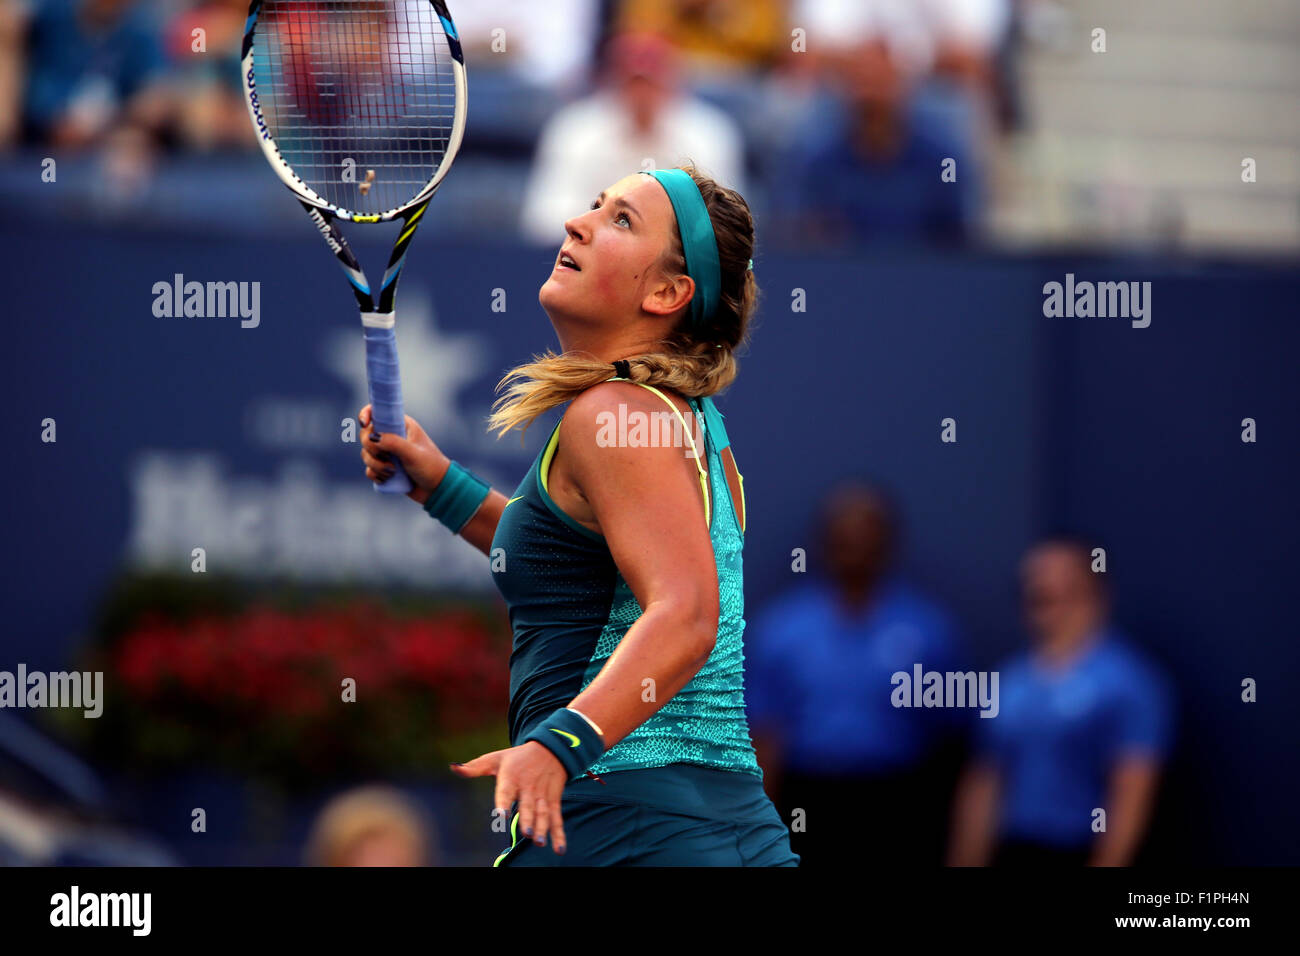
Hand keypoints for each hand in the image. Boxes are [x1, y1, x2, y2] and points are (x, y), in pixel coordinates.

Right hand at [358, 404, 449, 503]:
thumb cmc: (430, 466)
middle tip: (386, 456)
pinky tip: (388, 479)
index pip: (378, 412)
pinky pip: (369, 469)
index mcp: (401, 425)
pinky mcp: (384, 468)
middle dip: (371, 448)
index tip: (364, 423)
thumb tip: (372, 438)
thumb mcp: (413, 453)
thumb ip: (393, 443)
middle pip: (366, 435)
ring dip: (376, 465)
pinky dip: (375, 475)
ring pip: (366, 454)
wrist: (436, 489)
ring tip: (392, 471)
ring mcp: (387, 453)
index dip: (366, 414)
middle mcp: (392, 437)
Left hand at [450, 743, 567, 853]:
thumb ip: (474, 767)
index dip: (504, 803)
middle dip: (528, 819)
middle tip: (527, 833)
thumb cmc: (517, 757)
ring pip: (542, 813)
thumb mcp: (495, 759)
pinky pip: (556, 818)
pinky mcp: (553, 800)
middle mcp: (527, 787)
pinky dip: (559, 834)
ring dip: (543, 827)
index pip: (506, 792)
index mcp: (511, 778)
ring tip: (540, 842)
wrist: (550, 748)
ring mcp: (542, 795)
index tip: (502, 815)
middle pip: (527, 805)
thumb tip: (452, 767)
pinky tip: (559, 849)